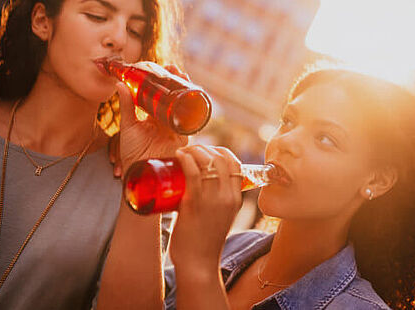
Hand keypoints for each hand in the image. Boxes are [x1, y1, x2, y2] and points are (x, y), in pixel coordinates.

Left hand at [113, 65, 190, 175]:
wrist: (141, 172)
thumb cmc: (132, 153)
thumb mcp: (128, 126)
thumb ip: (126, 106)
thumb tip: (119, 84)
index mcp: (152, 117)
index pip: (158, 95)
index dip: (161, 82)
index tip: (161, 68)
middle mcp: (165, 121)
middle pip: (173, 97)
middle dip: (175, 81)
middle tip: (173, 68)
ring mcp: (174, 127)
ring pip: (182, 104)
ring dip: (184, 88)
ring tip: (181, 74)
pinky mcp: (182, 135)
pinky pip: (189, 119)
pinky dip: (192, 106)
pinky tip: (192, 93)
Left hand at [168, 145, 243, 271]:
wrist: (198, 266)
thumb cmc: (203, 242)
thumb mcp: (219, 218)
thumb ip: (214, 203)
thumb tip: (197, 187)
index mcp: (236, 199)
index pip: (235, 163)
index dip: (220, 151)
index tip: (206, 151)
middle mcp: (227, 197)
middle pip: (221, 158)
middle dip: (204, 148)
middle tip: (189, 151)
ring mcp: (212, 200)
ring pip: (207, 161)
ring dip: (193, 150)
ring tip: (182, 152)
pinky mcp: (194, 205)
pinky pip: (192, 173)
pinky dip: (185, 159)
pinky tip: (178, 156)